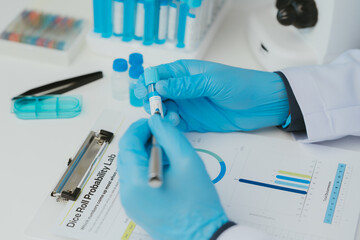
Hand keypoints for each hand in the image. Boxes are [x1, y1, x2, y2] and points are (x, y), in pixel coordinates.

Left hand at [117, 115, 227, 239]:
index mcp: (137, 182)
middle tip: (163, 131)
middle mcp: (127, 193)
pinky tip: (165, 166)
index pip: (128, 142)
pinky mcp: (136, 206)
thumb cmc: (198, 206)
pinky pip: (135, 178)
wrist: (202, 236)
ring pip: (131, 165)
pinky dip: (146, 166)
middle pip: (127, 153)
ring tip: (168, 150)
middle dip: (143, 138)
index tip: (154, 120)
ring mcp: (130, 202)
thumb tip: (157, 122)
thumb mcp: (187, 162)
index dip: (140, 126)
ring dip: (146, 152)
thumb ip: (170, 136)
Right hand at [136, 60, 288, 131]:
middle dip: (151, 100)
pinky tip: (175, 124)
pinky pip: (175, 124)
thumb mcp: (212, 82)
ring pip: (163, 110)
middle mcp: (182, 89)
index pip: (159, 74)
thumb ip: (185, 85)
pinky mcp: (193, 122)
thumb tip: (160, 86)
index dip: (149, 82)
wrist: (262, 105)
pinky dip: (171, 125)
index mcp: (185, 72)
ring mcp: (187, 106)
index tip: (145, 92)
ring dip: (160, 114)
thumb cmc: (241, 85)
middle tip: (154, 107)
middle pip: (157, 94)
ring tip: (169, 116)